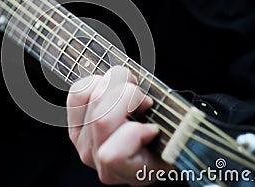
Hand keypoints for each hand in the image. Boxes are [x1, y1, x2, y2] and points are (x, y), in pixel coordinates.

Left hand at [67, 66, 170, 185]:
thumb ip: (175, 137)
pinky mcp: (75, 121)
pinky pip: (78, 92)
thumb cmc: (167, 137)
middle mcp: (99, 161)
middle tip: (143, 99)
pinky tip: (111, 89)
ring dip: (115, 85)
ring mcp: (82, 141)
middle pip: (101, 120)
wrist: (149, 137)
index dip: (135, 133)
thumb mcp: (178, 141)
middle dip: (128, 96)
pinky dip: (96, 82)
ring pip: (91, 99)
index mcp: (129, 172)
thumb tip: (150, 128)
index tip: (153, 128)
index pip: (111, 155)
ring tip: (129, 90)